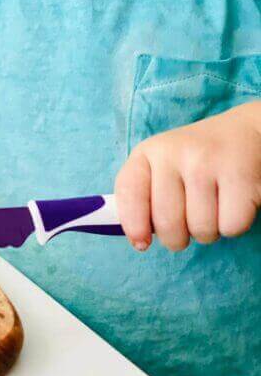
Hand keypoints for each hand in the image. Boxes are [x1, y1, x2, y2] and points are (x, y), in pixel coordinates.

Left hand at [114, 102, 260, 251]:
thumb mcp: (163, 165)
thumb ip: (144, 196)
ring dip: (209, 230)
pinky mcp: (239, 174)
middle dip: (178, 238)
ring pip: (201, 230)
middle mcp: (173, 153)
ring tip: (213, 206)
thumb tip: (138, 240)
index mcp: (149, 152)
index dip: (133, 224)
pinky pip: (231, 227)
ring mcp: (206, 162)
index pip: (128, 192)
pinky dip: (234, 225)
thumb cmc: (198, 160)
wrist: (246, 132)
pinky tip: (233, 202)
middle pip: (167, 224)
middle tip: (188, 223)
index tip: (141, 243)